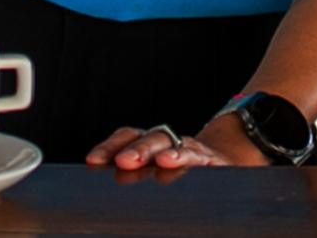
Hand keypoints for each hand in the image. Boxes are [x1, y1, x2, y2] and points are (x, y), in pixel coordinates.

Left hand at [85, 115, 264, 169]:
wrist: (222, 165)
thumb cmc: (179, 174)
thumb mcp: (154, 173)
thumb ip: (134, 177)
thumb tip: (104, 179)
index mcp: (150, 145)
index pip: (128, 137)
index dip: (110, 146)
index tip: (93, 160)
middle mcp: (170, 143)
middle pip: (152, 138)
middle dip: (139, 149)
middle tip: (124, 162)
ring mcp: (192, 150)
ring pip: (179, 145)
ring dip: (170, 152)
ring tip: (161, 162)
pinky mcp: (213, 162)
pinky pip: (204, 159)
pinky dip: (192, 160)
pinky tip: (188, 166)